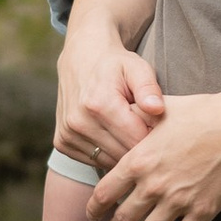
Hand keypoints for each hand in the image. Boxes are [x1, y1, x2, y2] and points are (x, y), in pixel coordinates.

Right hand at [56, 0, 163, 171]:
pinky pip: (93, 161)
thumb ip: (149, 88)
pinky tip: (111, 135)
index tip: (158, 126)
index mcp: (99, 104)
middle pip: (122, 155)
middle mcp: (79, 121)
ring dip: (121, 152)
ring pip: (108, 162)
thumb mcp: (137, 67)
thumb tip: (157, 109)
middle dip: (138, 146)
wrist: (81, 59)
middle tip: (144, 128)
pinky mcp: (61, 143)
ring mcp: (67, 134)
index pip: (137, 140)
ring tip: (128, 130)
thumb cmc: (116, 65)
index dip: (153, 136)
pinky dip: (105, 152)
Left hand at [91, 80, 220, 220]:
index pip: (104, 193)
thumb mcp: (161, 110)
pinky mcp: (202, 212)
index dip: (94, 209)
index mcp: (138, 160)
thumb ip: (136, 117)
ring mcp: (178, 201)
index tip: (93, 214)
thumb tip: (120, 114)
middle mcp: (153, 185)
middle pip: (122, 219)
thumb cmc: (202, 112)